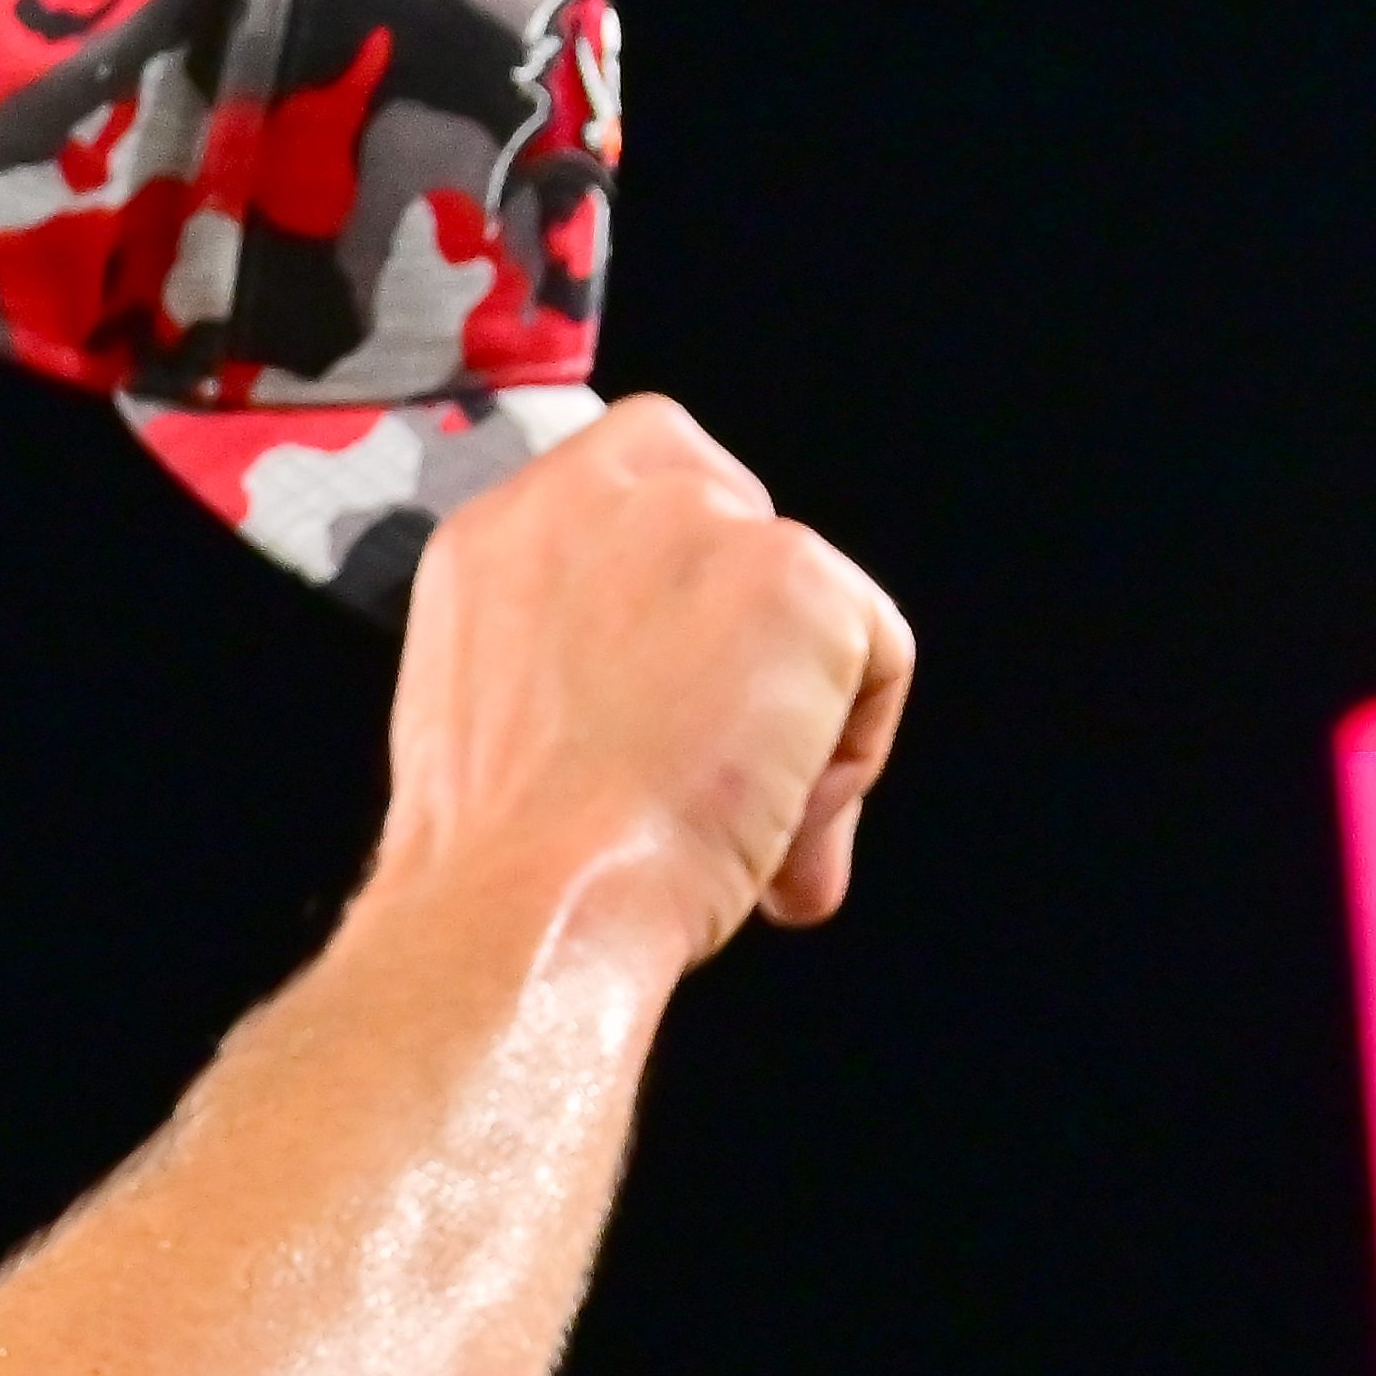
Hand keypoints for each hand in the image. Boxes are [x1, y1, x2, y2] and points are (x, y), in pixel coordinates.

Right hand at [375, 395, 915, 952]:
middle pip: (745, 518)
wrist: (524, 909)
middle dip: (754, 637)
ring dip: (795, 718)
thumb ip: (579, 649)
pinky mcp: (797, 576)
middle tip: (711, 760)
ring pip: (812, 608)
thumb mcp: (500, 709)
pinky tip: (771, 824)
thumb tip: (706, 706)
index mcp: (499, 532)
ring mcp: (702, 528)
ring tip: (734, 823)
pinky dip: (847, 755)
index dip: (687, 568)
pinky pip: (876, 658)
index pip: (642, 467)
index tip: (683, 670)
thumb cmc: (500, 861)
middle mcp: (593, 497)